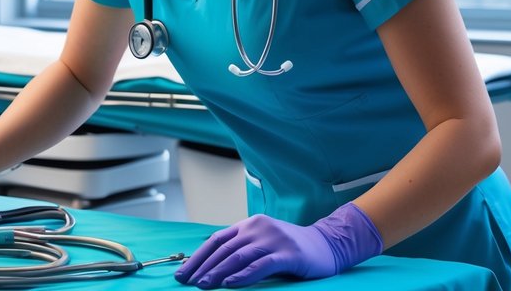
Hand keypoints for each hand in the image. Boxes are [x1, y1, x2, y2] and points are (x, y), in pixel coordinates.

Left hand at [175, 203, 381, 287]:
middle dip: (203, 266)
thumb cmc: (290, 249)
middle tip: (188, 282)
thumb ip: (240, 249)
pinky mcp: (289, 254)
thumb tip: (209, 267)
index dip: (197, 257)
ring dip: (219, 271)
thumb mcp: (262, 243)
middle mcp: (259, 228)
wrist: (328, 245)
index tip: (182, 273)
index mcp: (249, 224)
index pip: (216, 240)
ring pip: (239, 255)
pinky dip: (244, 275)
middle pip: (224, 248)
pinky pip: (262, 264)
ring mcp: (274, 239)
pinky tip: (231, 284)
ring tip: (204, 285)